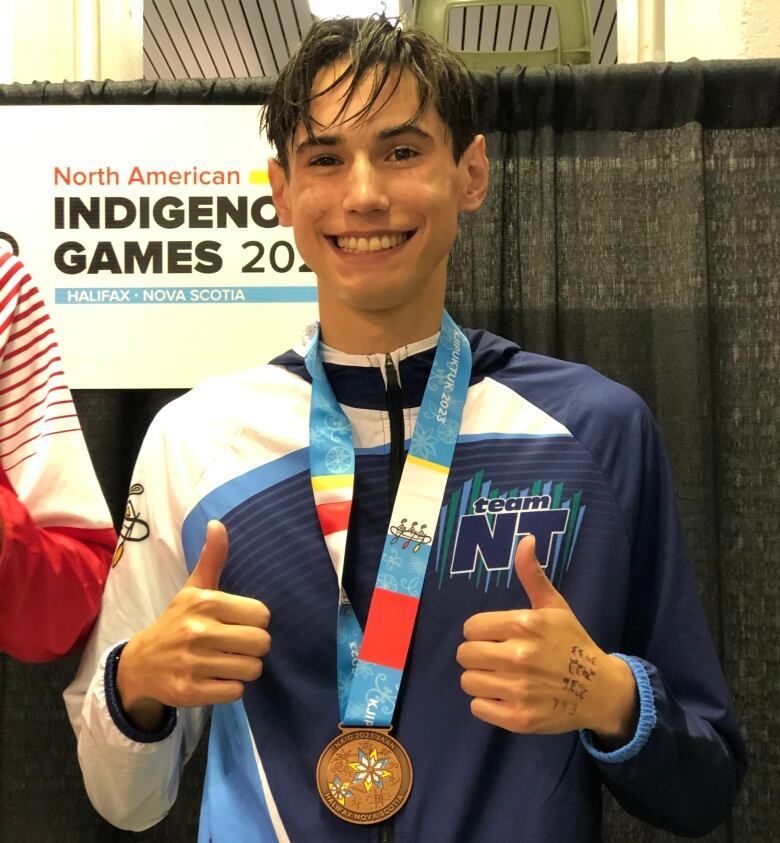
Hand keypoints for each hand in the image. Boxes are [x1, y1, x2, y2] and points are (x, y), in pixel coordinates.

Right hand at [117, 520, 270, 730]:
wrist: (140, 664)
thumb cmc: (177, 622)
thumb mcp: (193, 588)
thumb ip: (211, 558)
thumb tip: (217, 523)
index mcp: (204, 602)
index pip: (262, 614)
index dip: (254, 621)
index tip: (238, 622)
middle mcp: (198, 631)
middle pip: (262, 643)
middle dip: (253, 646)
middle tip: (235, 645)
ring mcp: (192, 663)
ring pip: (252, 669)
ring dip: (243, 668)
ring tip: (225, 661)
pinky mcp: (189, 692)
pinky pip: (236, 692)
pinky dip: (230, 688)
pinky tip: (214, 678)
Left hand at [457, 536, 636, 744]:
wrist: (600, 690)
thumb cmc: (572, 643)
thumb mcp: (554, 606)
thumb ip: (533, 575)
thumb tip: (526, 539)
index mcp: (524, 625)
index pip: (471, 627)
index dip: (481, 631)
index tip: (497, 636)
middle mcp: (519, 656)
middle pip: (465, 654)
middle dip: (477, 654)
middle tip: (496, 657)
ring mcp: (519, 690)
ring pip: (468, 681)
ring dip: (481, 679)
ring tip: (501, 677)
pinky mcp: (519, 719)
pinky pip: (478, 708)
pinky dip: (487, 704)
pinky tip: (506, 695)